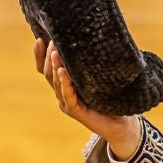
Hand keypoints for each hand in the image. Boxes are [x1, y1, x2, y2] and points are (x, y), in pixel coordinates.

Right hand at [34, 38, 142, 159]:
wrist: (123, 124)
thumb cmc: (112, 99)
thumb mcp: (99, 77)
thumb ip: (91, 63)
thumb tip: (93, 38)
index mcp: (65, 85)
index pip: (46, 69)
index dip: (40, 56)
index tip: (40, 39)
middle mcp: (63, 94)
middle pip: (48, 74)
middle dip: (48, 57)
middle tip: (52, 42)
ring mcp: (67, 103)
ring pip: (56, 83)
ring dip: (54, 66)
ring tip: (55, 52)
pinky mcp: (75, 111)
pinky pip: (67, 95)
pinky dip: (64, 82)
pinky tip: (63, 71)